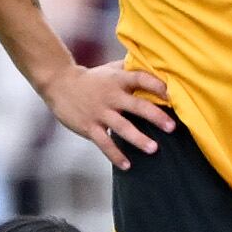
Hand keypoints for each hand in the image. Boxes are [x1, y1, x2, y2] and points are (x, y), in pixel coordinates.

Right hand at [39, 59, 175, 166]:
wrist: (59, 84)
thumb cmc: (92, 78)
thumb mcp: (110, 70)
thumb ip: (131, 69)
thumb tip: (156, 66)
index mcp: (118, 80)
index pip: (141, 79)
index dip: (156, 85)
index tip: (171, 94)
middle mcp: (111, 96)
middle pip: (136, 105)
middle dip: (155, 116)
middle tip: (172, 126)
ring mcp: (100, 112)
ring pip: (122, 127)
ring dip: (139, 138)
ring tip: (153, 149)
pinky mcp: (89, 127)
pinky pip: (105, 143)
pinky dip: (115, 155)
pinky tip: (127, 165)